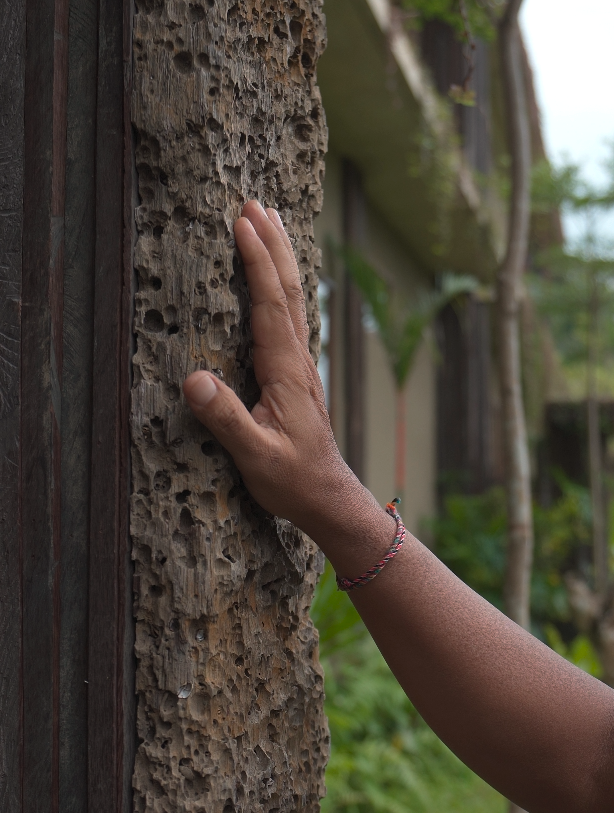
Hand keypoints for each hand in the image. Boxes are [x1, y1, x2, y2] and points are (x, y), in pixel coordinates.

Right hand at [183, 200, 354, 540]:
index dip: (257, 263)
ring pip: (293, 301)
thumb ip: (227, 421)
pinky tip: (279, 281)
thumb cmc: (293, 479)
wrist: (328, 495)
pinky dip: (284, 287)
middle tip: (257, 204)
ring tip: (271, 223)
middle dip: (272, 245)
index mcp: (286, 372)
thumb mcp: (257, 457)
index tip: (244, 223)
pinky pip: (292, 318)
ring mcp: (301, 364)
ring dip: (282, 259)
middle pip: (288, 291)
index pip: (271, 306)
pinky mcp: (297, 373)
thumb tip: (194, 379)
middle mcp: (298, 360)